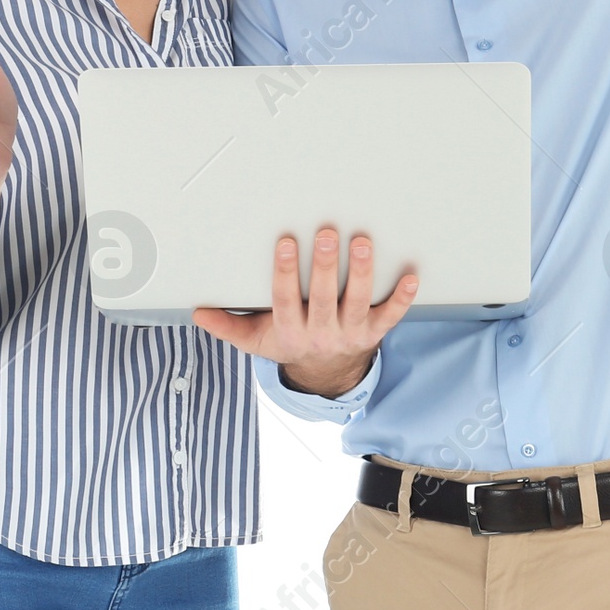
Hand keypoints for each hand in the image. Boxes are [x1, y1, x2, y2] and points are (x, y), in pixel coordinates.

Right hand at [192, 226, 417, 396]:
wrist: (325, 376)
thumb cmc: (289, 345)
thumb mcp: (256, 341)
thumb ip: (228, 327)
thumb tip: (198, 313)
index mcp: (290, 332)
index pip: (285, 299)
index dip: (285, 272)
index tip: (285, 242)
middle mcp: (321, 334)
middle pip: (323, 298)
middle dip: (324, 266)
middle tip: (327, 233)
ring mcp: (350, 334)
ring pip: (356, 302)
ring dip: (360, 273)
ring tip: (362, 242)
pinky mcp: (374, 333)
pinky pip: (390, 316)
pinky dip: (401, 298)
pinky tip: (410, 276)